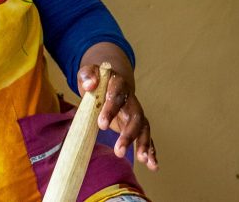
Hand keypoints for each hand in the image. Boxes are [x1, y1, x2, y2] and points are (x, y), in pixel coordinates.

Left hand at [77, 42, 158, 170]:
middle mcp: (130, 98)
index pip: (116, 96)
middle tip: (119, 151)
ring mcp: (135, 111)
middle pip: (135, 116)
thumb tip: (90, 84)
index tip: (102, 125)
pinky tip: (152, 165)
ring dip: (143, 143)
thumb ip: (87, 76)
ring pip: (143, 127)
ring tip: (142, 160)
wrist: (107, 79)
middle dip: (129, 134)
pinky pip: (146, 136)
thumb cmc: (95, 78)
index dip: (110, 110)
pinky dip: (150, 150)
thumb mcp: (87, 72)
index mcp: (118, 84)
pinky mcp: (136, 123)